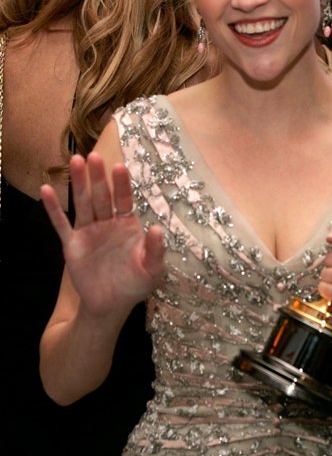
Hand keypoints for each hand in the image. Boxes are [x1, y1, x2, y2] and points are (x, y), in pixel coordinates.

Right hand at [41, 152, 164, 317]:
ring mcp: (89, 231)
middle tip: (94, 156)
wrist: (110, 306)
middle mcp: (107, 223)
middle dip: (98, 177)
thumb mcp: (152, 270)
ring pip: (83, 203)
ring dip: (79, 183)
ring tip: (75, 160)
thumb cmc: (135, 284)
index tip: (119, 167)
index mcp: (128, 225)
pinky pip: (61, 223)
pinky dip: (53, 208)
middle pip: (101, 196)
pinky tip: (46, 190)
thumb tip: (157, 228)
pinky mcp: (72, 244)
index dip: (122, 185)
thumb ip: (156, 250)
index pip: (124, 200)